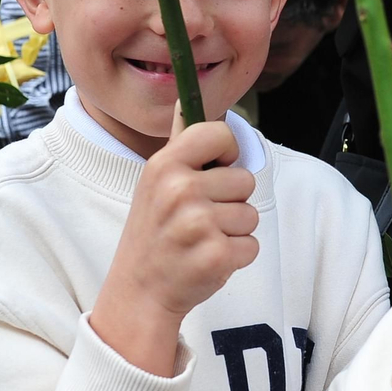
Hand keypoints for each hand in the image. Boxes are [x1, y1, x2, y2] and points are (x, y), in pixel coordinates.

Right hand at [91, 103, 258, 374]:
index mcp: (165, 165)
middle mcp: (180, 190)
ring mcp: (198, 224)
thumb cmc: (155, 233)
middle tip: (198, 221)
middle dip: (230, 202)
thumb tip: (185, 98)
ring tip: (201, 241)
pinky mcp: (217, 256)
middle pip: (245, 181)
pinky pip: (252, 245)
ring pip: (251, 215)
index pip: (220, 134)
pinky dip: (237, 257)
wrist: (139, 292)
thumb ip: (179, 144)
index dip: (226, 154)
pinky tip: (207, 260)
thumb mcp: (155, 182)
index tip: (213, 171)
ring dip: (233, 231)